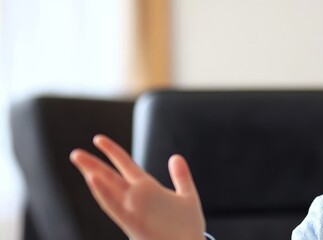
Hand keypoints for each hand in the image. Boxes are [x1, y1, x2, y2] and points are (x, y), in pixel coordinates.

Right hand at [70, 134, 205, 239]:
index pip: (125, 165)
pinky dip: (104, 194)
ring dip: (94, 177)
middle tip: (75, 153)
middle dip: (93, 165)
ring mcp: (134, 209)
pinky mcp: (134, 223)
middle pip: (111, 177)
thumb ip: (180, 176)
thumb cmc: (187, 226)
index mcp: (148, 188)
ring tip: (81, 163)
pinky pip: (115, 207)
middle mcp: (137, 197)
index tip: (98, 139)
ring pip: (108, 190)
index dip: (112, 151)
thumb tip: (176, 156)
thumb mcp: (187, 196)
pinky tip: (93, 180)